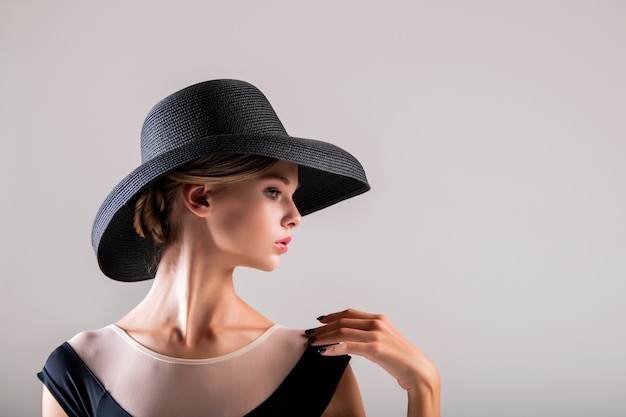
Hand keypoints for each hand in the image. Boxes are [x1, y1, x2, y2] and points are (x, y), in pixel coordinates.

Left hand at [305, 308, 439, 393]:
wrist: (418, 370)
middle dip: (324, 328)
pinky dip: (333, 348)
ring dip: (324, 337)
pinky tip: (325, 352)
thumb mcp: (384, 341)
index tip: (320, 321)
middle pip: (343, 321)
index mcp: (379, 319)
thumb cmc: (401, 359)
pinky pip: (348, 346)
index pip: (349, 313)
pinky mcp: (375, 348)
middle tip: (312, 334)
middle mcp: (377, 323)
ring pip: (342, 332)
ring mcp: (376, 335)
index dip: (332, 316)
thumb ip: (368, 336)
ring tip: (314, 343)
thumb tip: (348, 339)